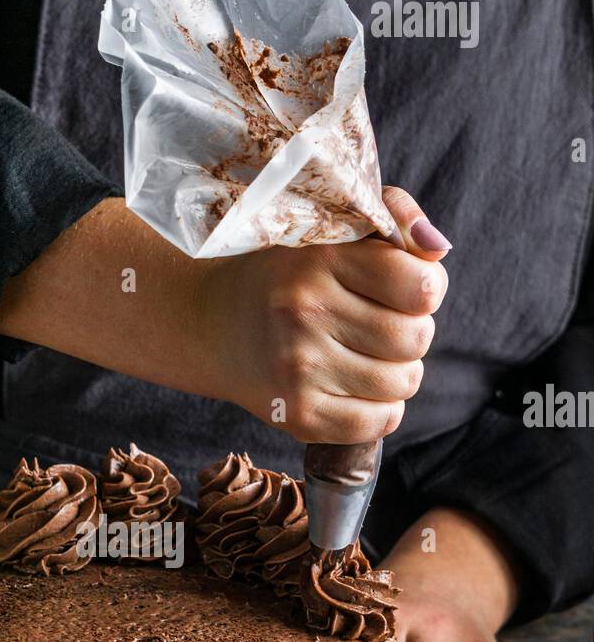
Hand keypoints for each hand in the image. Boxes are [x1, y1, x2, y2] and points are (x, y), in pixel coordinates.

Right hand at [0, 190, 448, 445]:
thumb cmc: (279, 270)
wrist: (204, 321)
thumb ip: (390, 218)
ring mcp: (299, 372)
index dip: (425, 289)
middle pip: (415, 338)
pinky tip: (361, 388)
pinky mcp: (295, 415)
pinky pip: (377, 423)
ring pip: (402, 383)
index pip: (420, 286)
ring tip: (372, 356)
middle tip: (386, 325)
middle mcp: (305, 317)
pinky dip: (382, 409)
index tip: (405, 289)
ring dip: (400, 372)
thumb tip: (436, 250)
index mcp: (317, 263)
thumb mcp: (326, 227)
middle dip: (413, 332)